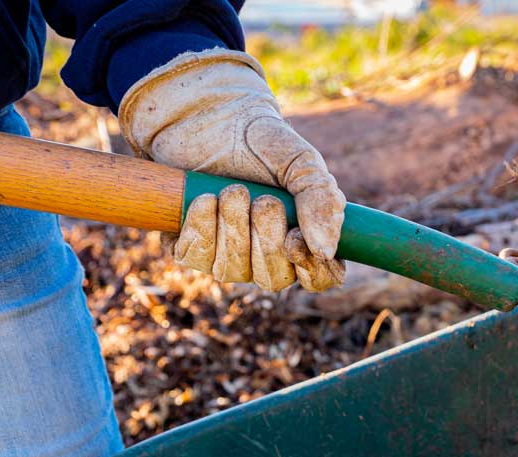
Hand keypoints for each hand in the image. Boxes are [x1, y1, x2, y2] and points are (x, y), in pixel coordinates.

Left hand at [119, 50, 345, 290]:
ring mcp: (227, 256)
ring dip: (233, 228)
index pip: (320, 278)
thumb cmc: (258, 141)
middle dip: (266, 239)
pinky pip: (195, 258)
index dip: (312, 270)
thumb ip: (322, 199)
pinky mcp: (191, 247)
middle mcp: (267, 255)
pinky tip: (205, 199)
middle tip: (263, 200)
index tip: (294, 240)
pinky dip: (201, 227)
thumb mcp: (299, 160)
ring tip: (232, 191)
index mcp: (304, 237)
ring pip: (232, 271)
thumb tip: (326, 249)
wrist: (204, 117)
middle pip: (274, 279)